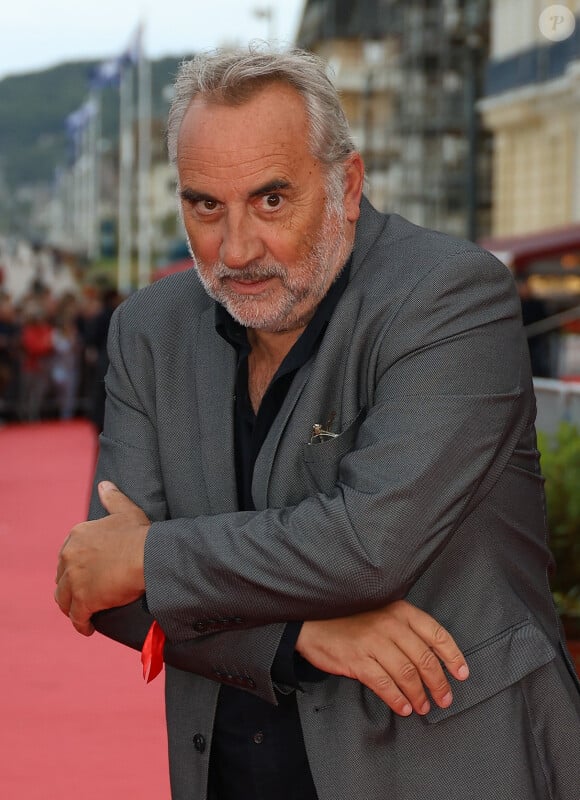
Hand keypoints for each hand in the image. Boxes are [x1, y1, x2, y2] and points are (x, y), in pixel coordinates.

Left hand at [55, 481, 149, 635]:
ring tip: (81, 613)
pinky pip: (76, 617)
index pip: (67, 556)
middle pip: (62, 578)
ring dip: (71, 607)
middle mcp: (70, 556)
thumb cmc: (140, 534)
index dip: (75, 567)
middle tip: (83, 594)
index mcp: (77, 535)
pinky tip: (87, 628)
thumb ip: (112, 498)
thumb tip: (104, 484)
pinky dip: (80, 624)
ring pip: (63, 599)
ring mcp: (74, 579)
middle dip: (70, 587)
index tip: (84, 574)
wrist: (148, 556)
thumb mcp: (125, 511)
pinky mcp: (83, 600)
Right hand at [296, 600, 468, 716]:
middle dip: (438, 683)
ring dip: (419, 695)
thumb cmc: (350, 618)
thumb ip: (405, 629)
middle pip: (424, 659)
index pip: (436, 634)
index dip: (453, 656)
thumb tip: (432, 658)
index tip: (462, 674)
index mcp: (400, 610)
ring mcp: (373, 641)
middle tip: (444, 699)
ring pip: (407, 674)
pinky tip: (403, 707)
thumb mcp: (381, 612)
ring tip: (423, 706)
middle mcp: (389, 624)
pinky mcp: (358, 659)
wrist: (313, 621)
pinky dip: (397, 699)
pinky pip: (384, 684)